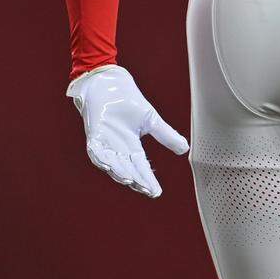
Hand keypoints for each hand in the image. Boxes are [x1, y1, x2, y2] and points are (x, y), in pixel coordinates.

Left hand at [67, 65, 188, 198]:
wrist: (112, 85)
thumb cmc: (129, 102)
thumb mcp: (152, 121)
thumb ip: (166, 136)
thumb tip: (185, 149)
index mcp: (132, 147)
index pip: (142, 167)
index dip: (148, 180)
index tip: (156, 192)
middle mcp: (118, 149)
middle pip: (128, 169)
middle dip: (136, 180)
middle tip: (145, 189)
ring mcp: (105, 143)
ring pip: (111, 163)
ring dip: (119, 171)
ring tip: (129, 179)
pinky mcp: (94, 134)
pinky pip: (95, 149)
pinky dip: (100, 157)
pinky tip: (107, 164)